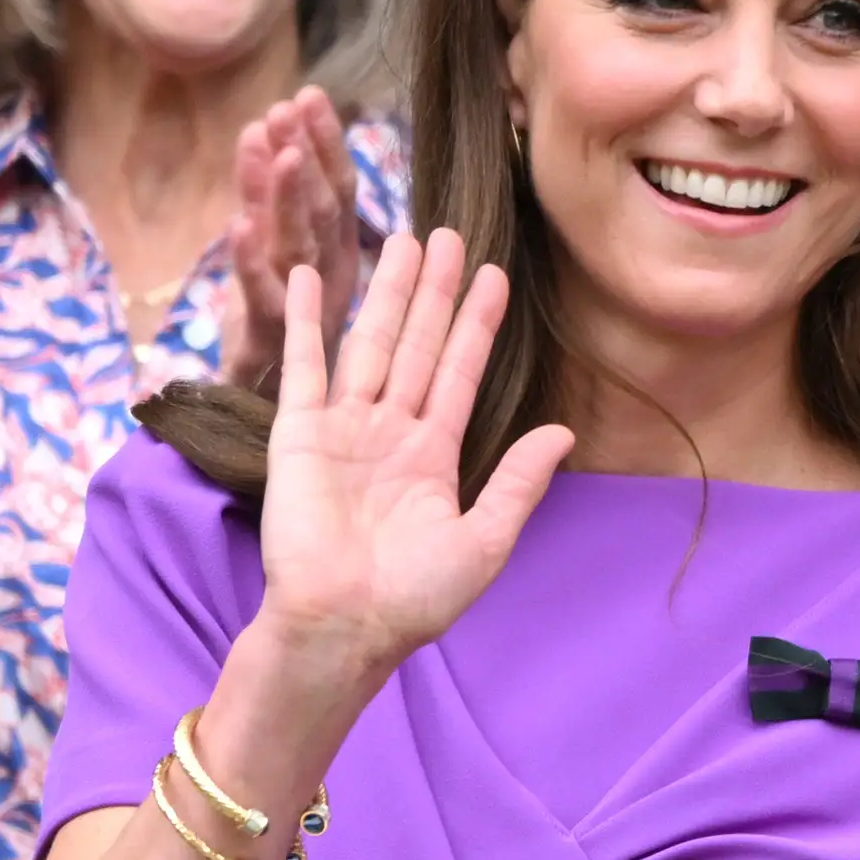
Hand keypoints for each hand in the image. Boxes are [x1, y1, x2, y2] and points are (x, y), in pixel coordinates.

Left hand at [224, 88, 366, 394]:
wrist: (256, 399)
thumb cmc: (272, 320)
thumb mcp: (271, 248)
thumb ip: (263, 195)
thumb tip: (261, 126)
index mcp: (338, 256)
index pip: (340, 189)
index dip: (327, 142)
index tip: (310, 94)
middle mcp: (330, 280)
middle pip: (326, 212)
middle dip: (310, 157)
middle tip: (292, 108)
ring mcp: (304, 310)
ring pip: (300, 249)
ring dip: (289, 199)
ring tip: (279, 151)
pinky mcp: (270, 339)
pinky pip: (260, 298)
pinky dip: (249, 263)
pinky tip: (237, 226)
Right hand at [257, 230, 572, 680]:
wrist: (342, 626)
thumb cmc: (413, 598)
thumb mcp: (483, 541)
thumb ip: (518, 483)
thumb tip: (562, 432)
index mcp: (432, 457)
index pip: (459, 374)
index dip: (476, 325)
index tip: (495, 276)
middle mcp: (388, 433)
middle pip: (416, 344)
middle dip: (433, 291)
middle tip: (447, 233)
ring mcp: (342, 428)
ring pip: (369, 343)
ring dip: (383, 291)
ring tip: (400, 238)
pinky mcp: (298, 433)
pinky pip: (304, 365)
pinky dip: (305, 319)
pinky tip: (308, 275)